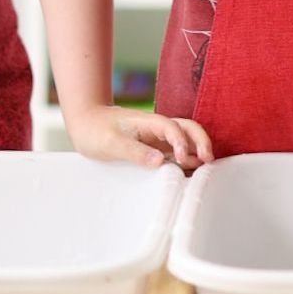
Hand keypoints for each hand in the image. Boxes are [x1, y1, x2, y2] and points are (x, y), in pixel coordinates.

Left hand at [66, 104, 212, 170]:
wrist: (85, 122)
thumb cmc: (95, 130)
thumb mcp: (111, 143)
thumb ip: (135, 151)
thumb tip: (160, 161)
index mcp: (148, 122)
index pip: (172, 127)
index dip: (181, 141)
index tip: (180, 158)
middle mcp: (157, 128)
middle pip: (188, 128)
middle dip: (201, 141)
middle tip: (208, 160)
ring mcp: (157, 138)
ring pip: (185, 139)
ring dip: (196, 150)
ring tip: (203, 169)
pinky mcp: (154, 147)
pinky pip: (176, 151)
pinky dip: (186, 158)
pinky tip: (190, 171)